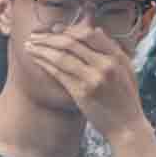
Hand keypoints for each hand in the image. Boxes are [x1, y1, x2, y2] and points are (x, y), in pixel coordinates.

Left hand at [8, 18, 134, 124]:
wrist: (127, 127)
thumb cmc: (126, 99)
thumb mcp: (127, 70)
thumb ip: (113, 50)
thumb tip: (97, 30)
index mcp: (116, 57)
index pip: (89, 34)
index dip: (68, 29)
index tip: (54, 29)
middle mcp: (105, 65)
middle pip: (72, 42)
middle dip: (49, 37)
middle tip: (35, 36)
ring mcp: (93, 78)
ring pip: (62, 56)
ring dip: (42, 49)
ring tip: (29, 46)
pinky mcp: (81, 93)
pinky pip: (59, 73)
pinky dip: (45, 64)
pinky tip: (35, 60)